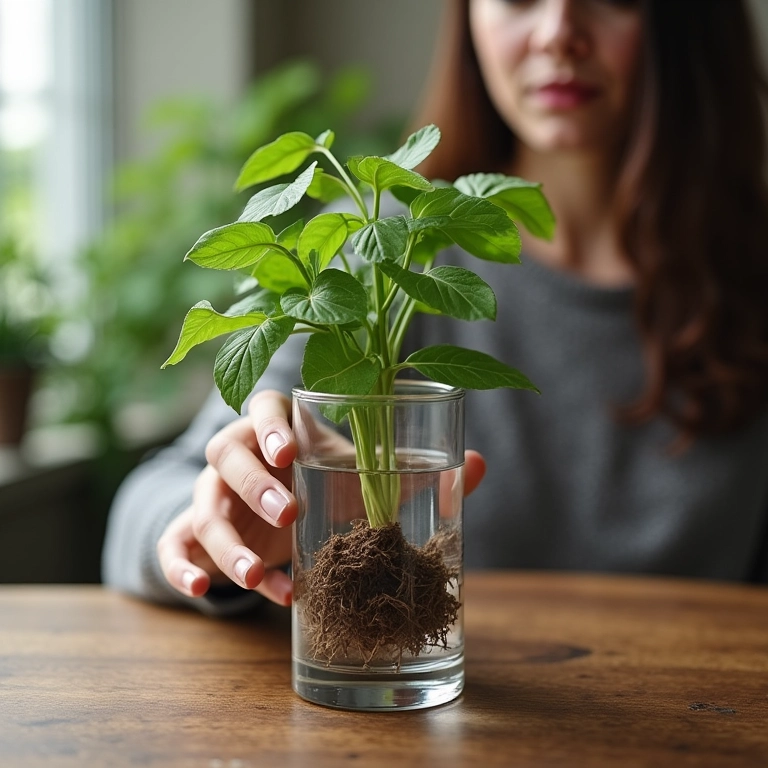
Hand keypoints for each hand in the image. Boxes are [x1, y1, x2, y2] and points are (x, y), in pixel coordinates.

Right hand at [157, 389, 486, 606]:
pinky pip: (174, 543)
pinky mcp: (192, 530)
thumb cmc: (317, 480)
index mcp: (277, 427)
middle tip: (291, 514)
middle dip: (256, 485)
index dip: (269, 423)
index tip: (290, 450)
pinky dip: (181, 566)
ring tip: (260, 578)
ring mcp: (209, 492)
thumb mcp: (354, 472)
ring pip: (202, 506)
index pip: (260, 406)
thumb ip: (408, 469)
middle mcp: (236, 453)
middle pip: (226, 454)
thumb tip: (477, 464)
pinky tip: (201, 591)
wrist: (267, 510)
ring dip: (228, 542)